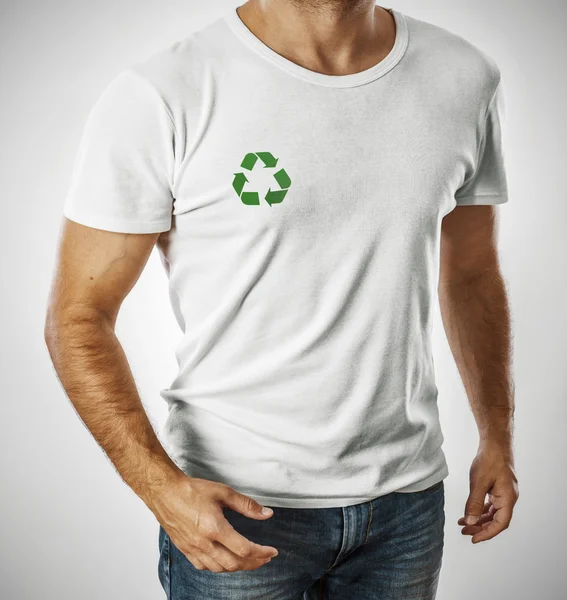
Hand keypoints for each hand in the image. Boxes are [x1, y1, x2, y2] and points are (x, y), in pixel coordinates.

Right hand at [147, 471, 278, 571]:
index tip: (272, 552)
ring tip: (250, 560)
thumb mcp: (224, 492)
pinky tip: (225, 561)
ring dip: (238, 567)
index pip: (244, 549)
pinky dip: (219, 567)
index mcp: (214, 528)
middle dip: (253, 563)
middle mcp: (203, 543)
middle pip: (234, 564)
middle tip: (265, 558)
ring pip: (220, 568)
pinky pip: (205, 567)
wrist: (165, 492)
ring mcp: (193, 549)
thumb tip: (266, 514)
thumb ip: (246, 505)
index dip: (261, 553)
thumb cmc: (191, 490)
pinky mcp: (185, 550)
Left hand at [459, 441, 518, 542]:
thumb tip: (470, 521)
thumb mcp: (478, 482)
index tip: (473, 539)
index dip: (487, 533)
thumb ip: (474, 503)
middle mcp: (508, 498)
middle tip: (464, 531)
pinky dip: (480, 509)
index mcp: (508, 499)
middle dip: (480, 527)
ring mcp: (504, 494)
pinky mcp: (498, 488)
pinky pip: (490, 504)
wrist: (495, 444)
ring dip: (478, 519)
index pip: (499, 524)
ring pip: (492, 513)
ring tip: (463, 523)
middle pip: (496, 520)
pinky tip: (470, 512)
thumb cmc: (489, 460)